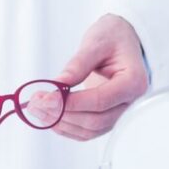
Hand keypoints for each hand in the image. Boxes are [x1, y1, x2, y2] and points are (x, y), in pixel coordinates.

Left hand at [49, 14, 148, 140]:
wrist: (122, 40)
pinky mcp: (109, 116)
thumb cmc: (113, 37)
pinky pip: (88, 131)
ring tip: (37, 110)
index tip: (46, 98)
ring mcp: (120, 112)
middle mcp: (131, 102)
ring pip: (90, 130)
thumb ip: (78, 64)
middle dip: (62, 114)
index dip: (71, 103)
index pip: (100, 101)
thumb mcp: (96, 42)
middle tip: (36, 103)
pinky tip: (49, 118)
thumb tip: (57, 84)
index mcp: (133, 82)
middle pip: (95, 120)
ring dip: (61, 124)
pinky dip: (67, 128)